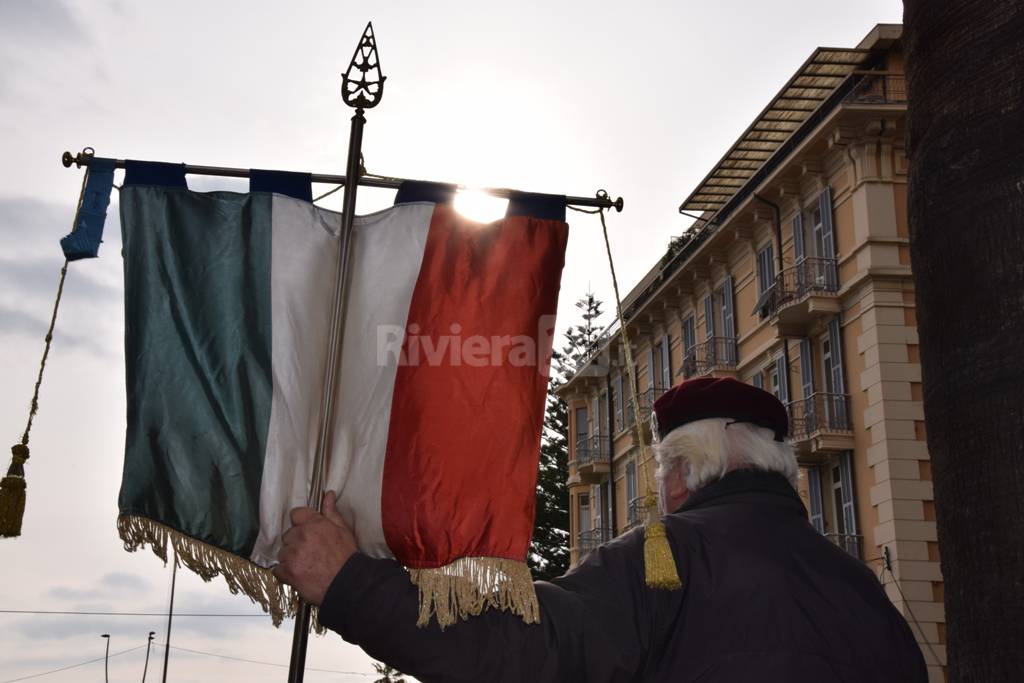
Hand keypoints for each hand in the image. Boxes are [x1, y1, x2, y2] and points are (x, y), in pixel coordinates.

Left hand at [272, 491, 356, 605]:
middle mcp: (301, 536)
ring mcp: (293, 554)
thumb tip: (328, 494)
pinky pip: (278, 569)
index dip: (300, 523)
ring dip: (290, 558)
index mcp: (315, 524)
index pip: (296, 514)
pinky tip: (299, 575)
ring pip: (282, 552)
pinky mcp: (288, 572)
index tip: (306, 532)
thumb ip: (331, 512)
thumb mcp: (343, 531)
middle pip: (288, 535)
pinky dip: (286, 573)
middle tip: (309, 552)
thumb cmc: (347, 557)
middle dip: (295, 542)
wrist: (347, 583)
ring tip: (305, 565)